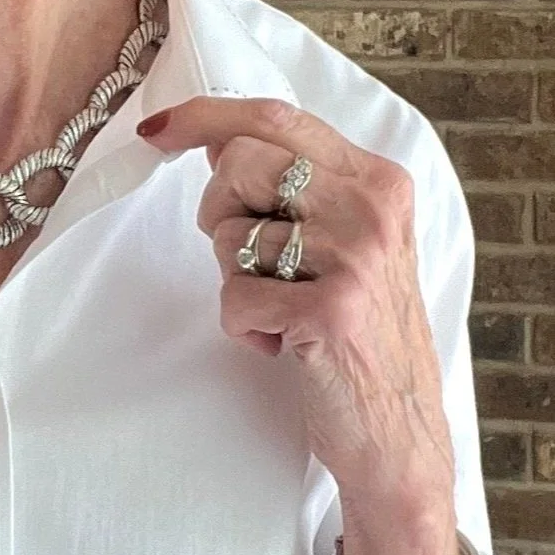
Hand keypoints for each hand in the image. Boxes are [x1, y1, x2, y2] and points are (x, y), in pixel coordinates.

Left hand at [137, 96, 453, 517]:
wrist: (399, 437)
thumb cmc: (360, 342)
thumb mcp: (349, 249)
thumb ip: (300, 193)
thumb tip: (218, 144)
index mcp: (380, 182)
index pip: (278, 119)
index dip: (205, 117)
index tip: (156, 129)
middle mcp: (373, 209)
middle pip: (239, 163)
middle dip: (217, 212)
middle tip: (249, 262)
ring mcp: (355, 259)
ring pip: (230, 236)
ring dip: (236, 283)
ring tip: (283, 314)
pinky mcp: (329, 312)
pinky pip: (234, 299)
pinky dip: (243, 330)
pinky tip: (285, 348)